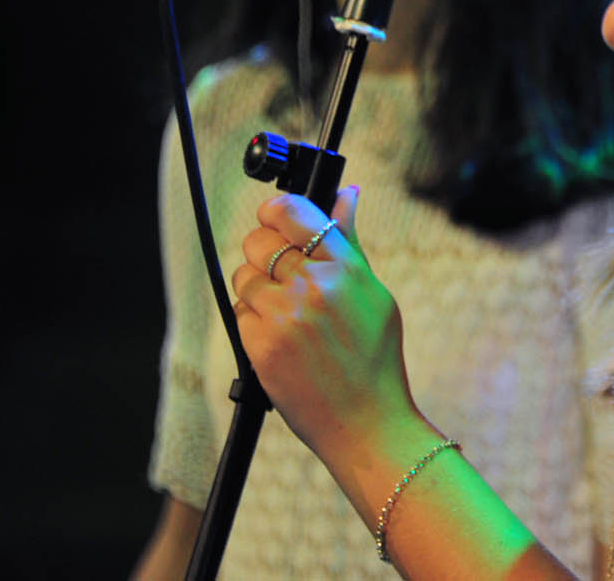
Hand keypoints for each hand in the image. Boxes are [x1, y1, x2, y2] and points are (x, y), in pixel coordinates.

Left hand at [232, 187, 416, 460]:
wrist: (366, 421)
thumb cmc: (374, 357)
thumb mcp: (373, 293)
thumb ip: (350, 242)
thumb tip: (347, 193)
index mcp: (345, 268)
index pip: (294, 213)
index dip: (276, 209)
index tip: (274, 215)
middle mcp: (313, 286)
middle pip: (260, 241)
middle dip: (264, 250)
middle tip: (280, 269)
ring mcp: (284, 316)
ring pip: (245, 277)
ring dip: (257, 288)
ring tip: (285, 311)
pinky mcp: (260, 345)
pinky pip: (239, 312)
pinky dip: (253, 320)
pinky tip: (279, 337)